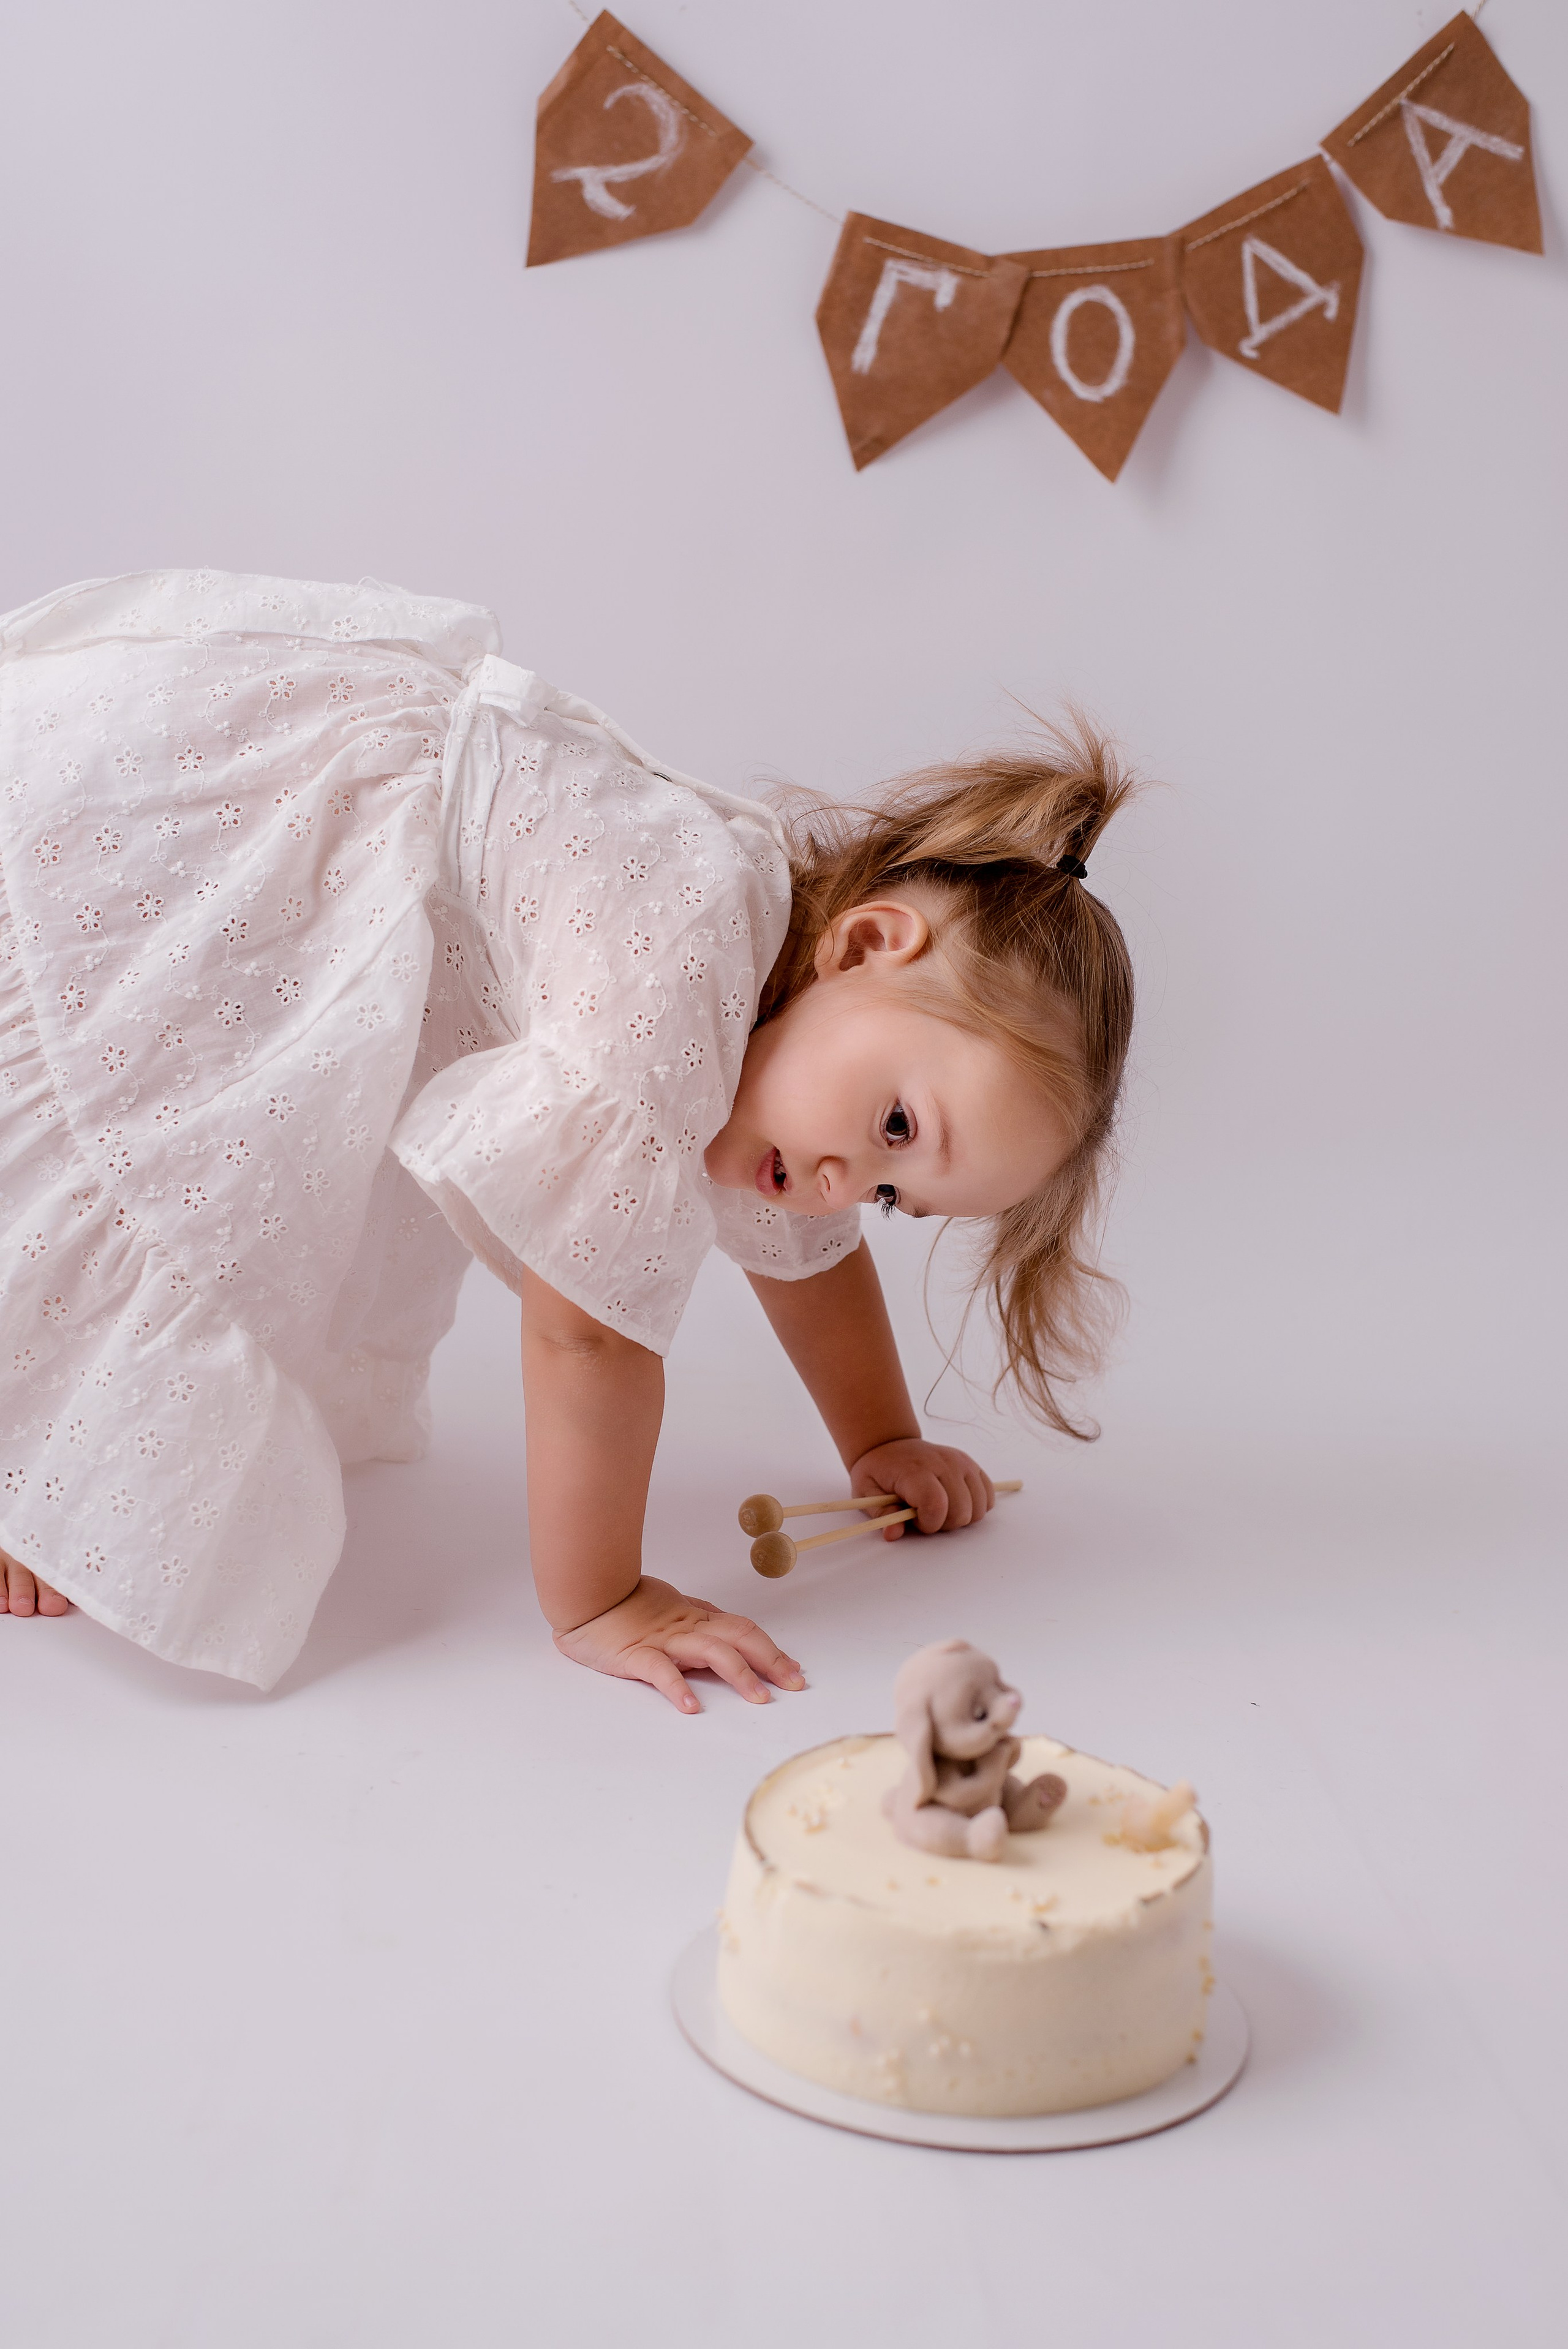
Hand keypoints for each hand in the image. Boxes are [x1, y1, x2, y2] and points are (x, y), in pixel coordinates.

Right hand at [554, 1577, 806, 1714]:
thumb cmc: (627, 1604)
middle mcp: (687, 1628)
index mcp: (696, 1619)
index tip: (795, 1670)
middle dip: (771, 1660)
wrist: (586, 1594)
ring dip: (739, 1673)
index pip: (743, 1630)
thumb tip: (732, 1632)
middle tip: (794, 1683)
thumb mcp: (673, 1608)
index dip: (772, 1649)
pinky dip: (676, 1686)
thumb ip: (700, 1620)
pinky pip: (659, 1670)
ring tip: (758, 1698)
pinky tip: (690, 1706)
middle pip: (739, 1637)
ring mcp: (662, 1640)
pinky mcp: (635, 1654)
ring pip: (710, 1650)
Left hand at [849, 1440, 995, 1541]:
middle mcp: (943, 1463)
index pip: (936, 1505)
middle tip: (925, 1515)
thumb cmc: (878, 1471)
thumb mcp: (867, 1492)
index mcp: (915, 1470)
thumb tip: (893, 1534)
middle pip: (961, 1511)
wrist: (890, 1444)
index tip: (915, 1520)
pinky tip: (956, 1502)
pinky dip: (976, 1506)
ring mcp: (961, 1462)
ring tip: (941, 1508)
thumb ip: (882, 1514)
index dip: (928, 1523)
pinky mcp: (971, 1465)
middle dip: (943, 1523)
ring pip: (978, 1507)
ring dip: (961, 1516)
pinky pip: (987, 1495)